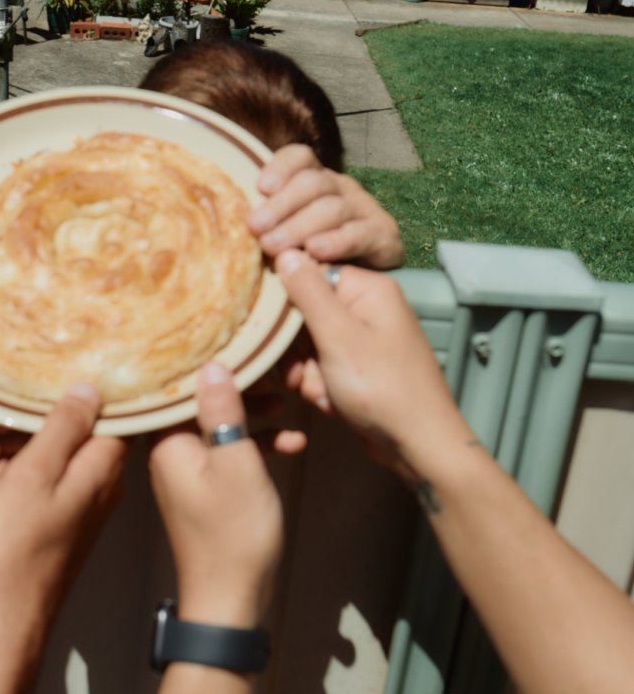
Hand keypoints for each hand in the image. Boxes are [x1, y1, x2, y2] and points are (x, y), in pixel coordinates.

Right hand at [0, 383, 125, 632]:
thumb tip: (91, 386)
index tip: (29, 400)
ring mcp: (87, 500)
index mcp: (105, 464)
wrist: (9, 613)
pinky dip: (17, 478)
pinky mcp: (68, 517)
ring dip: (11, 454)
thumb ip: (65, 426)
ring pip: (53, 456)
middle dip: (22, 430)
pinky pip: (47, 481)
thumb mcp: (35, 471)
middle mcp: (105, 480)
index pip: (104, 409)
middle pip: (71, 431)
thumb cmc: (18, 544)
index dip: (65, 398)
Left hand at [148, 362, 301, 626]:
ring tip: (288, 406)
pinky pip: (227, 453)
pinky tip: (292, 444)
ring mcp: (188, 472)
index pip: (179, 385)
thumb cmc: (233, 532)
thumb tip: (211, 363)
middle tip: (273, 373)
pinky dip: (255, 445)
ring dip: (252, 414)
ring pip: (218, 424)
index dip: (208, 361)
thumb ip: (222, 410)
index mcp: (166, 441)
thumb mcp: (235, 462)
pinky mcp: (206, 489)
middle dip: (237, 385)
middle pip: (199, 401)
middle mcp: (169, 452)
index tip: (238, 343)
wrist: (231, 601)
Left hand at [247, 144, 403, 268]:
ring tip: (274, 246)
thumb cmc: (315, 259)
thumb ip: (267, 228)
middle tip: (255, 227)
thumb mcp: (287, 238)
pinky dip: (336, 241)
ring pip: (332, 208)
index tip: (260, 187)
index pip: (300, 158)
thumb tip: (232, 230)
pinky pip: (358, 233)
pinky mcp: (383, 234)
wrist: (367, 284)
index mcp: (316, 180)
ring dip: (299, 226)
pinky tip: (315, 250)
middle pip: (312, 184)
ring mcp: (364, 208)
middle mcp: (341, 188)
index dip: (280, 167)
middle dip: (280, 205)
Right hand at [276, 250, 471, 480]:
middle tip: (305, 373)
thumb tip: (285, 250)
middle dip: (299, 350)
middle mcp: (368, 308)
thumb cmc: (382, 387)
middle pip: (306, 313)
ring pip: (309, 346)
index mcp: (369, 289)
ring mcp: (364, 339)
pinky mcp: (359, 366)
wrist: (418, 444)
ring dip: (308, 373)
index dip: (288, 302)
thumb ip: (308, 292)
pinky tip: (333, 404)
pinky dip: (321, 387)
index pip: (311, 273)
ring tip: (326, 394)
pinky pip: (323, 367)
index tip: (275, 329)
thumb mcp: (338, 336)